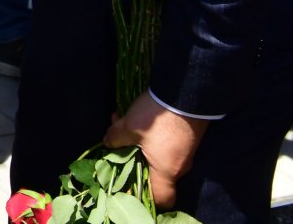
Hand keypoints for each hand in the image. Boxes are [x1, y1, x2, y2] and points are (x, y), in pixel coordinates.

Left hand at [103, 92, 208, 208]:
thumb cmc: (157, 118)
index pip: (163, 199)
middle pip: (156, 174)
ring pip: (158, 155)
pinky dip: (150, 136)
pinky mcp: (187, 138)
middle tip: (118, 144)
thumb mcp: (129, 127)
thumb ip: (115, 138)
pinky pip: (166, 145)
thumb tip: (106, 144)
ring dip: (138, 142)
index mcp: (166, 171)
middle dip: (133, 159)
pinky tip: (134, 116)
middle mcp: (179, 167)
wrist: (185, 93)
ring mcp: (185, 152)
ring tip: (120, 122)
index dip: (147, 196)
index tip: (128, 183)